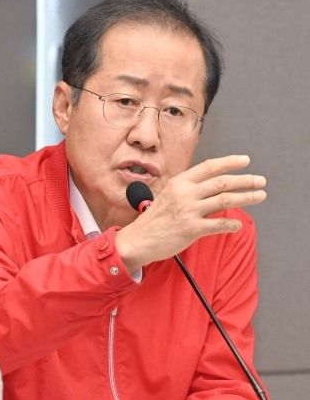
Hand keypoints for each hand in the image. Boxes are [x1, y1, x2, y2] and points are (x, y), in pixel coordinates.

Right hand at [115, 155, 266, 272]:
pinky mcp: (191, 229)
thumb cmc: (154, 218)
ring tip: (259, 196)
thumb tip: (212, 188)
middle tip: (260, 180)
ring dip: (246, 197)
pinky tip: (238, 225)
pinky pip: (219, 225)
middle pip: (222, 182)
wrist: (139, 239)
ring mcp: (189, 211)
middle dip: (245, 180)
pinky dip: (232, 224)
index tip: (245, 161)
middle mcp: (185, 193)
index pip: (209, 167)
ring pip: (225, 200)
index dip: (229, 162)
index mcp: (180, 182)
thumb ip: (188, 189)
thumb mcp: (168, 195)